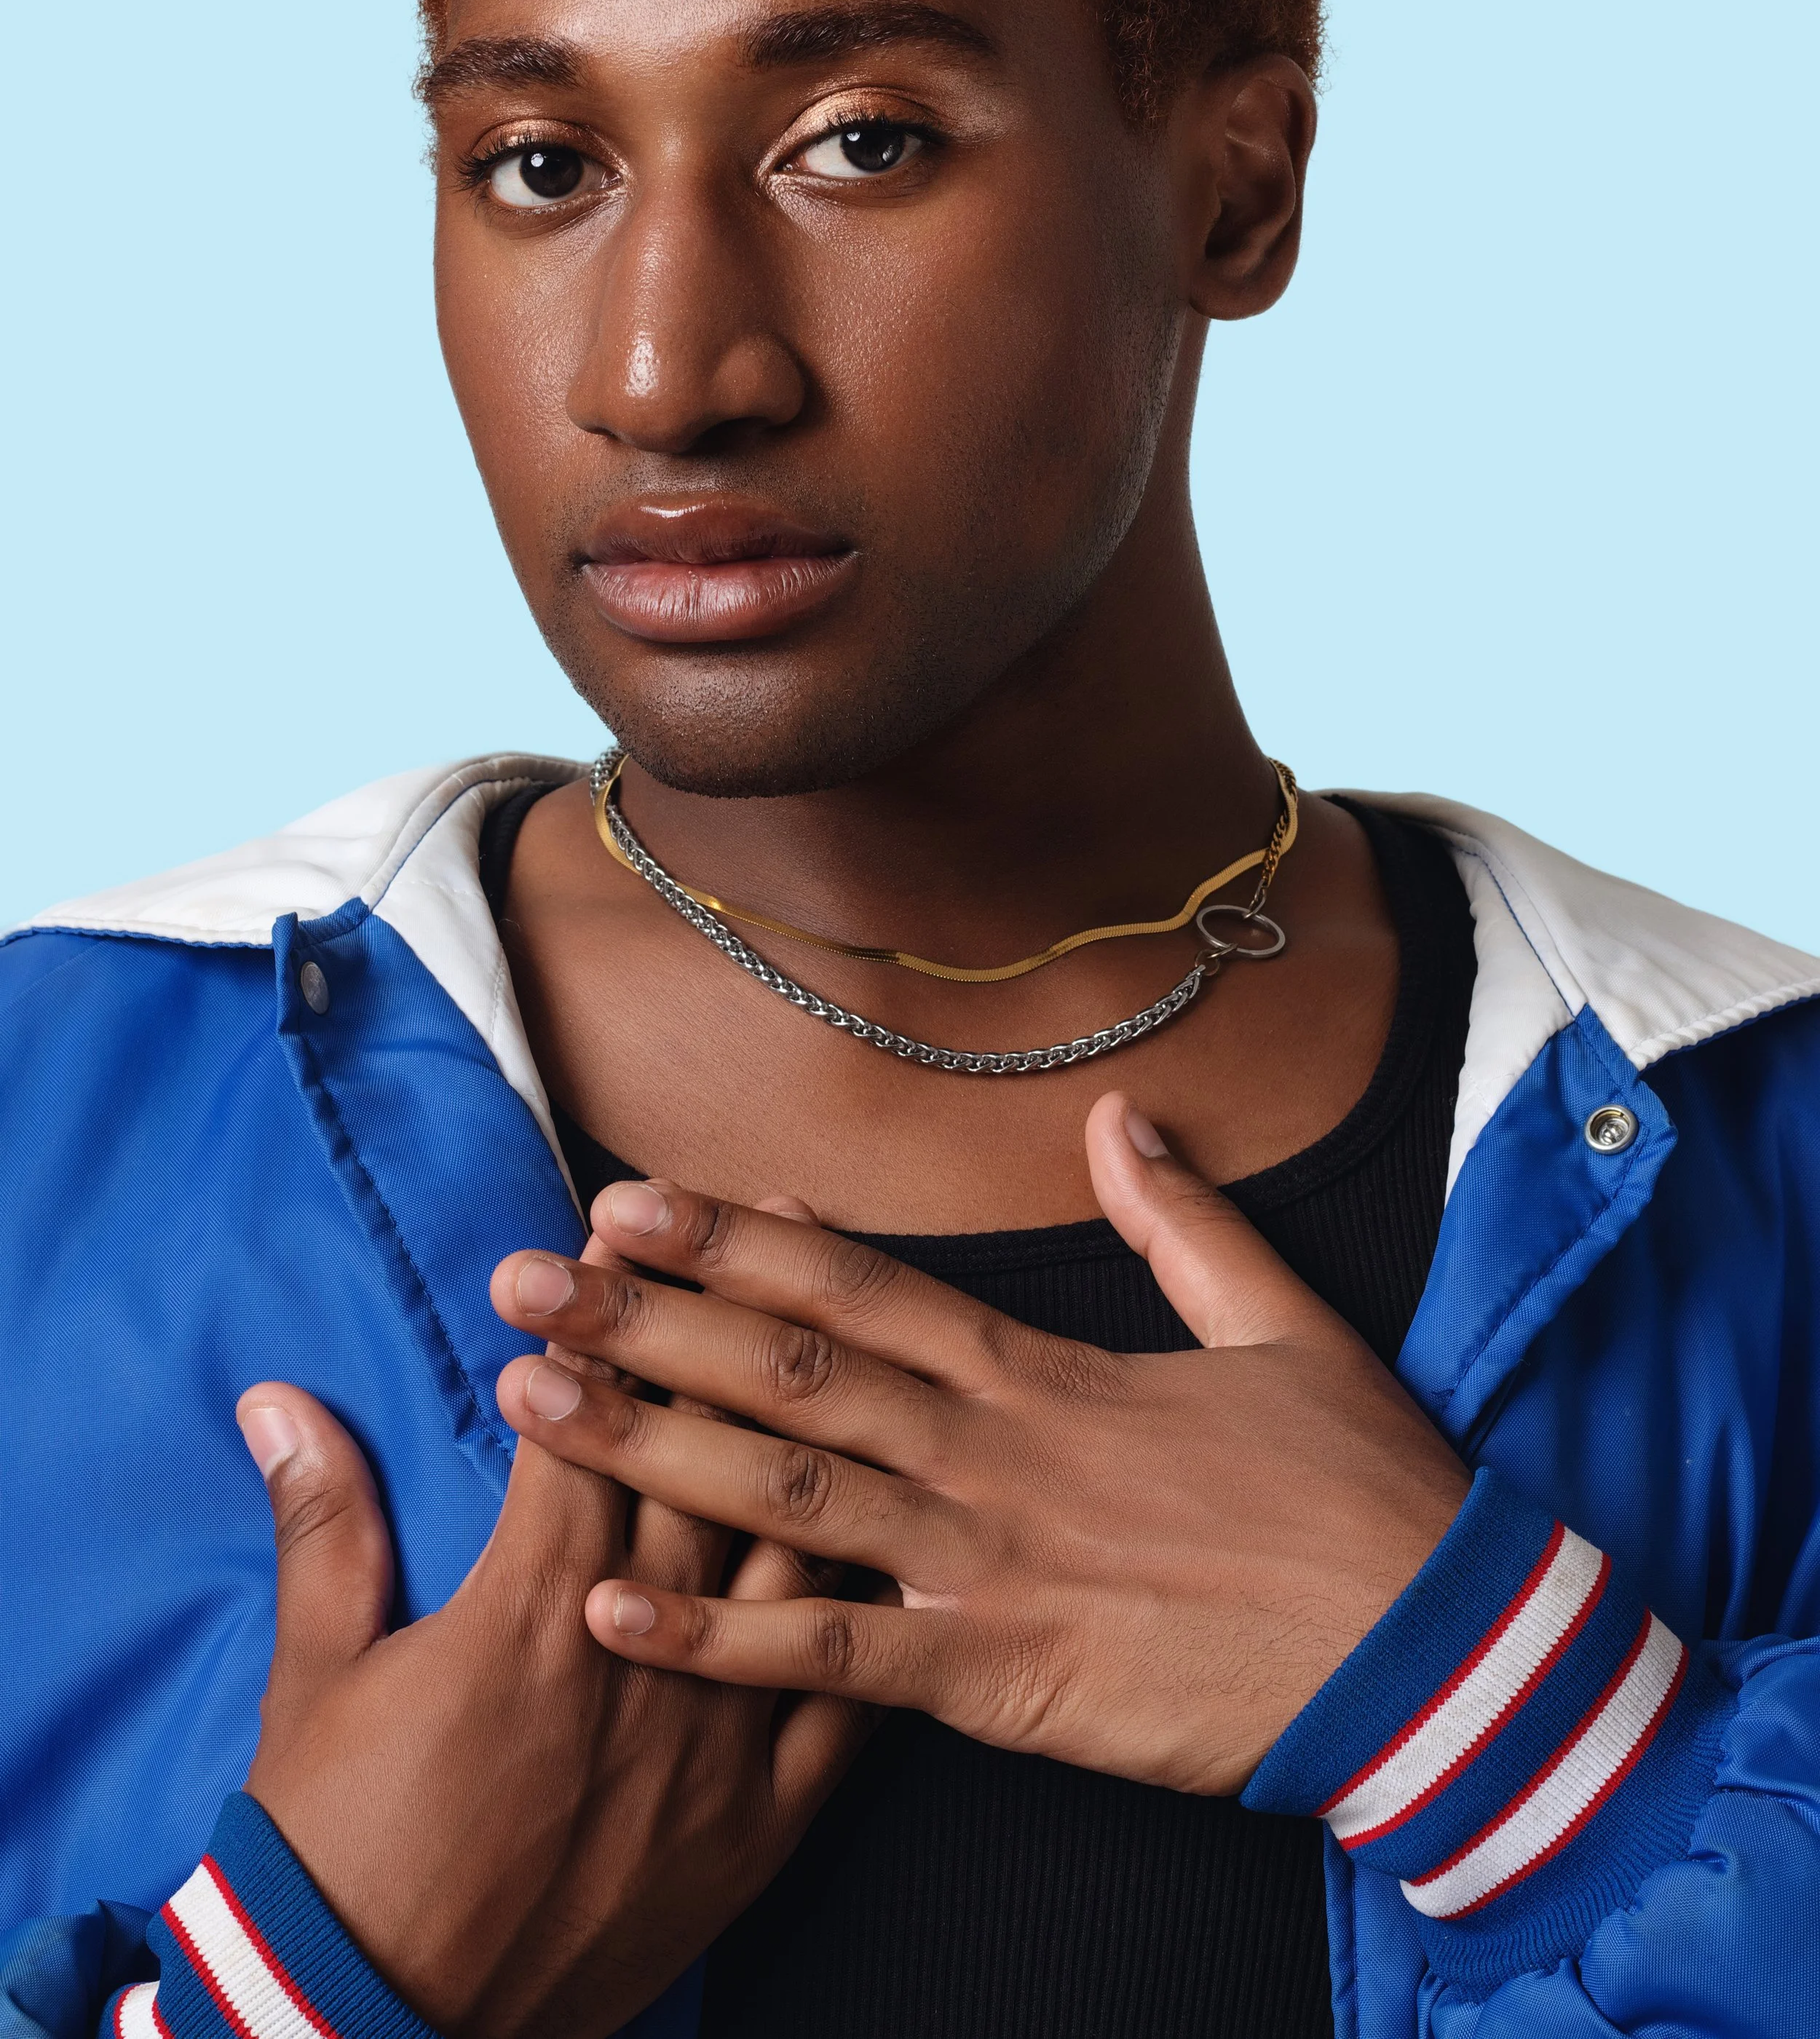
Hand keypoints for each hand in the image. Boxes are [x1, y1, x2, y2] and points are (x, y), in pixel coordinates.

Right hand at [236, 1290, 867, 2036]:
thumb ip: (323, 1525)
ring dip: (814, 1439)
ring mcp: (712, 1738)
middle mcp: (640, 1649)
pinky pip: (844, 1703)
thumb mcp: (315, 1676)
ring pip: (792, 1552)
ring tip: (847, 1349)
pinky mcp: (758, 1826)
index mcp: (531, 1605)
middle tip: (757, 1225)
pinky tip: (906, 1541)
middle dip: (726, 1331)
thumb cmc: (336, 1848)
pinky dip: (872, 1615)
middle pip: (707, 1455)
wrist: (378, 2029)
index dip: (606, 1317)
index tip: (620, 1233)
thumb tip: (279, 1400)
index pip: (590, 1420)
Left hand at [492, 1094, 1469, 1796]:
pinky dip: (718, 1639)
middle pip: (788, 1369)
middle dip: (644, 1322)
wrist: (1431, 1652)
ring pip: (784, 1492)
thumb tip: (1121, 1120)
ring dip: (646, 1447)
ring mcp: (989, 1566)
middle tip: (521, 1282)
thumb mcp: (1282, 1323)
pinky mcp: (1002, 1682)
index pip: (858, 1284)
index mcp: (1045, 1369)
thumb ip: (1184, 1221)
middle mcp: (993, 1451)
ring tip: (526, 1407)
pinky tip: (613, 1614)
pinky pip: (833, 1661)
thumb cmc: (1358, 1492)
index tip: (631, 1202)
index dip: (734, 1240)